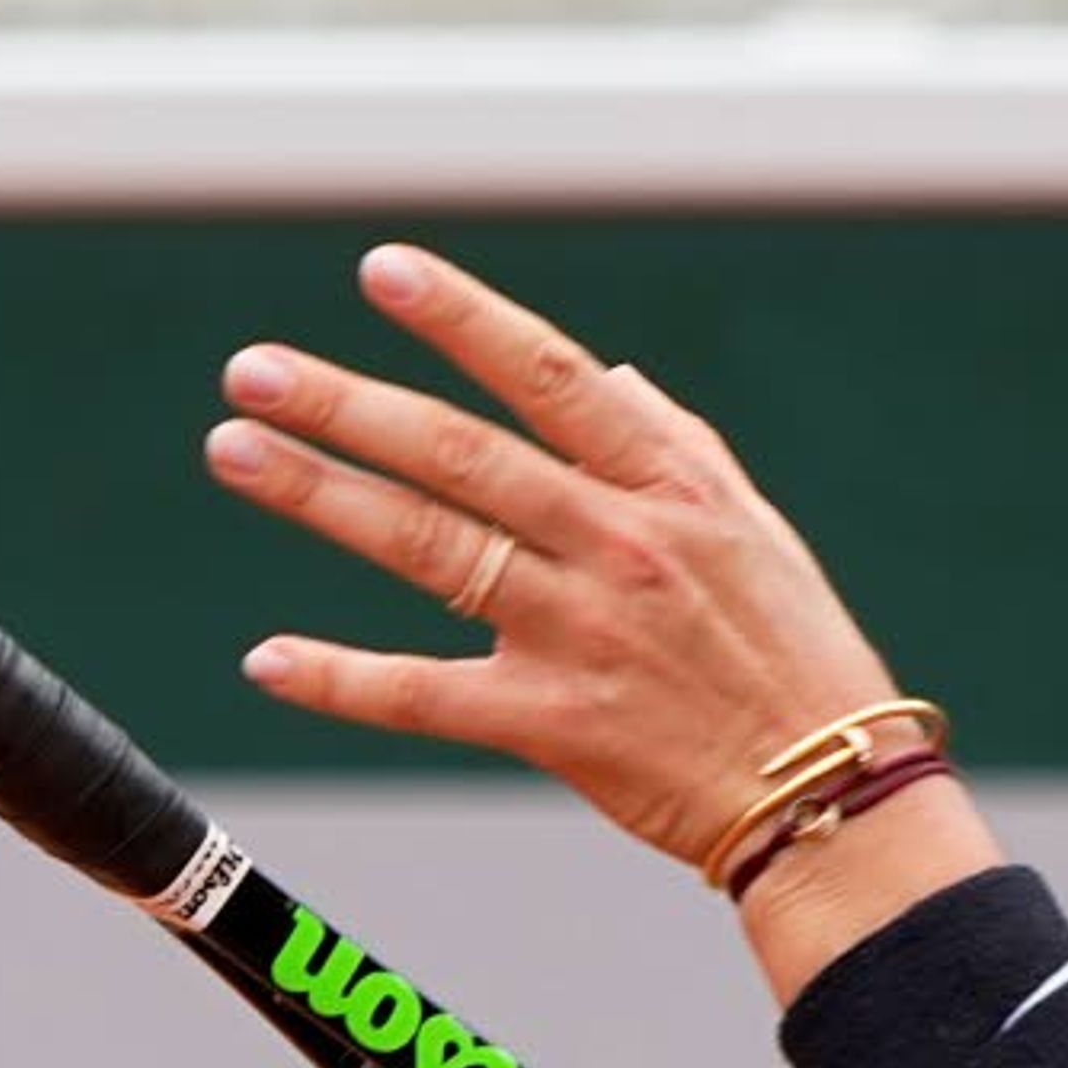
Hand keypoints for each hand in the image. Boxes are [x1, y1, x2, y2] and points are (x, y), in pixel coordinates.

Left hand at [206, 242, 919, 868]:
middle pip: (462, 456)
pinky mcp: (555, 722)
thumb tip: (611, 379)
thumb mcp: (757, 533)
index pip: (552, 379)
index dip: (464, 319)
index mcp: (670, 489)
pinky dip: (342, 678)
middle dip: (347, 405)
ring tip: (236, 451)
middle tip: (253, 371)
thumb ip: (678, 447)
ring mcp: (584, 633)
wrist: (830, 797)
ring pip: (430, 548)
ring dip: (322, 497)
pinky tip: (271, 658)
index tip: (383, 271)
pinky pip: (425, 695)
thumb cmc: (796, 659)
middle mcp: (621, 547)